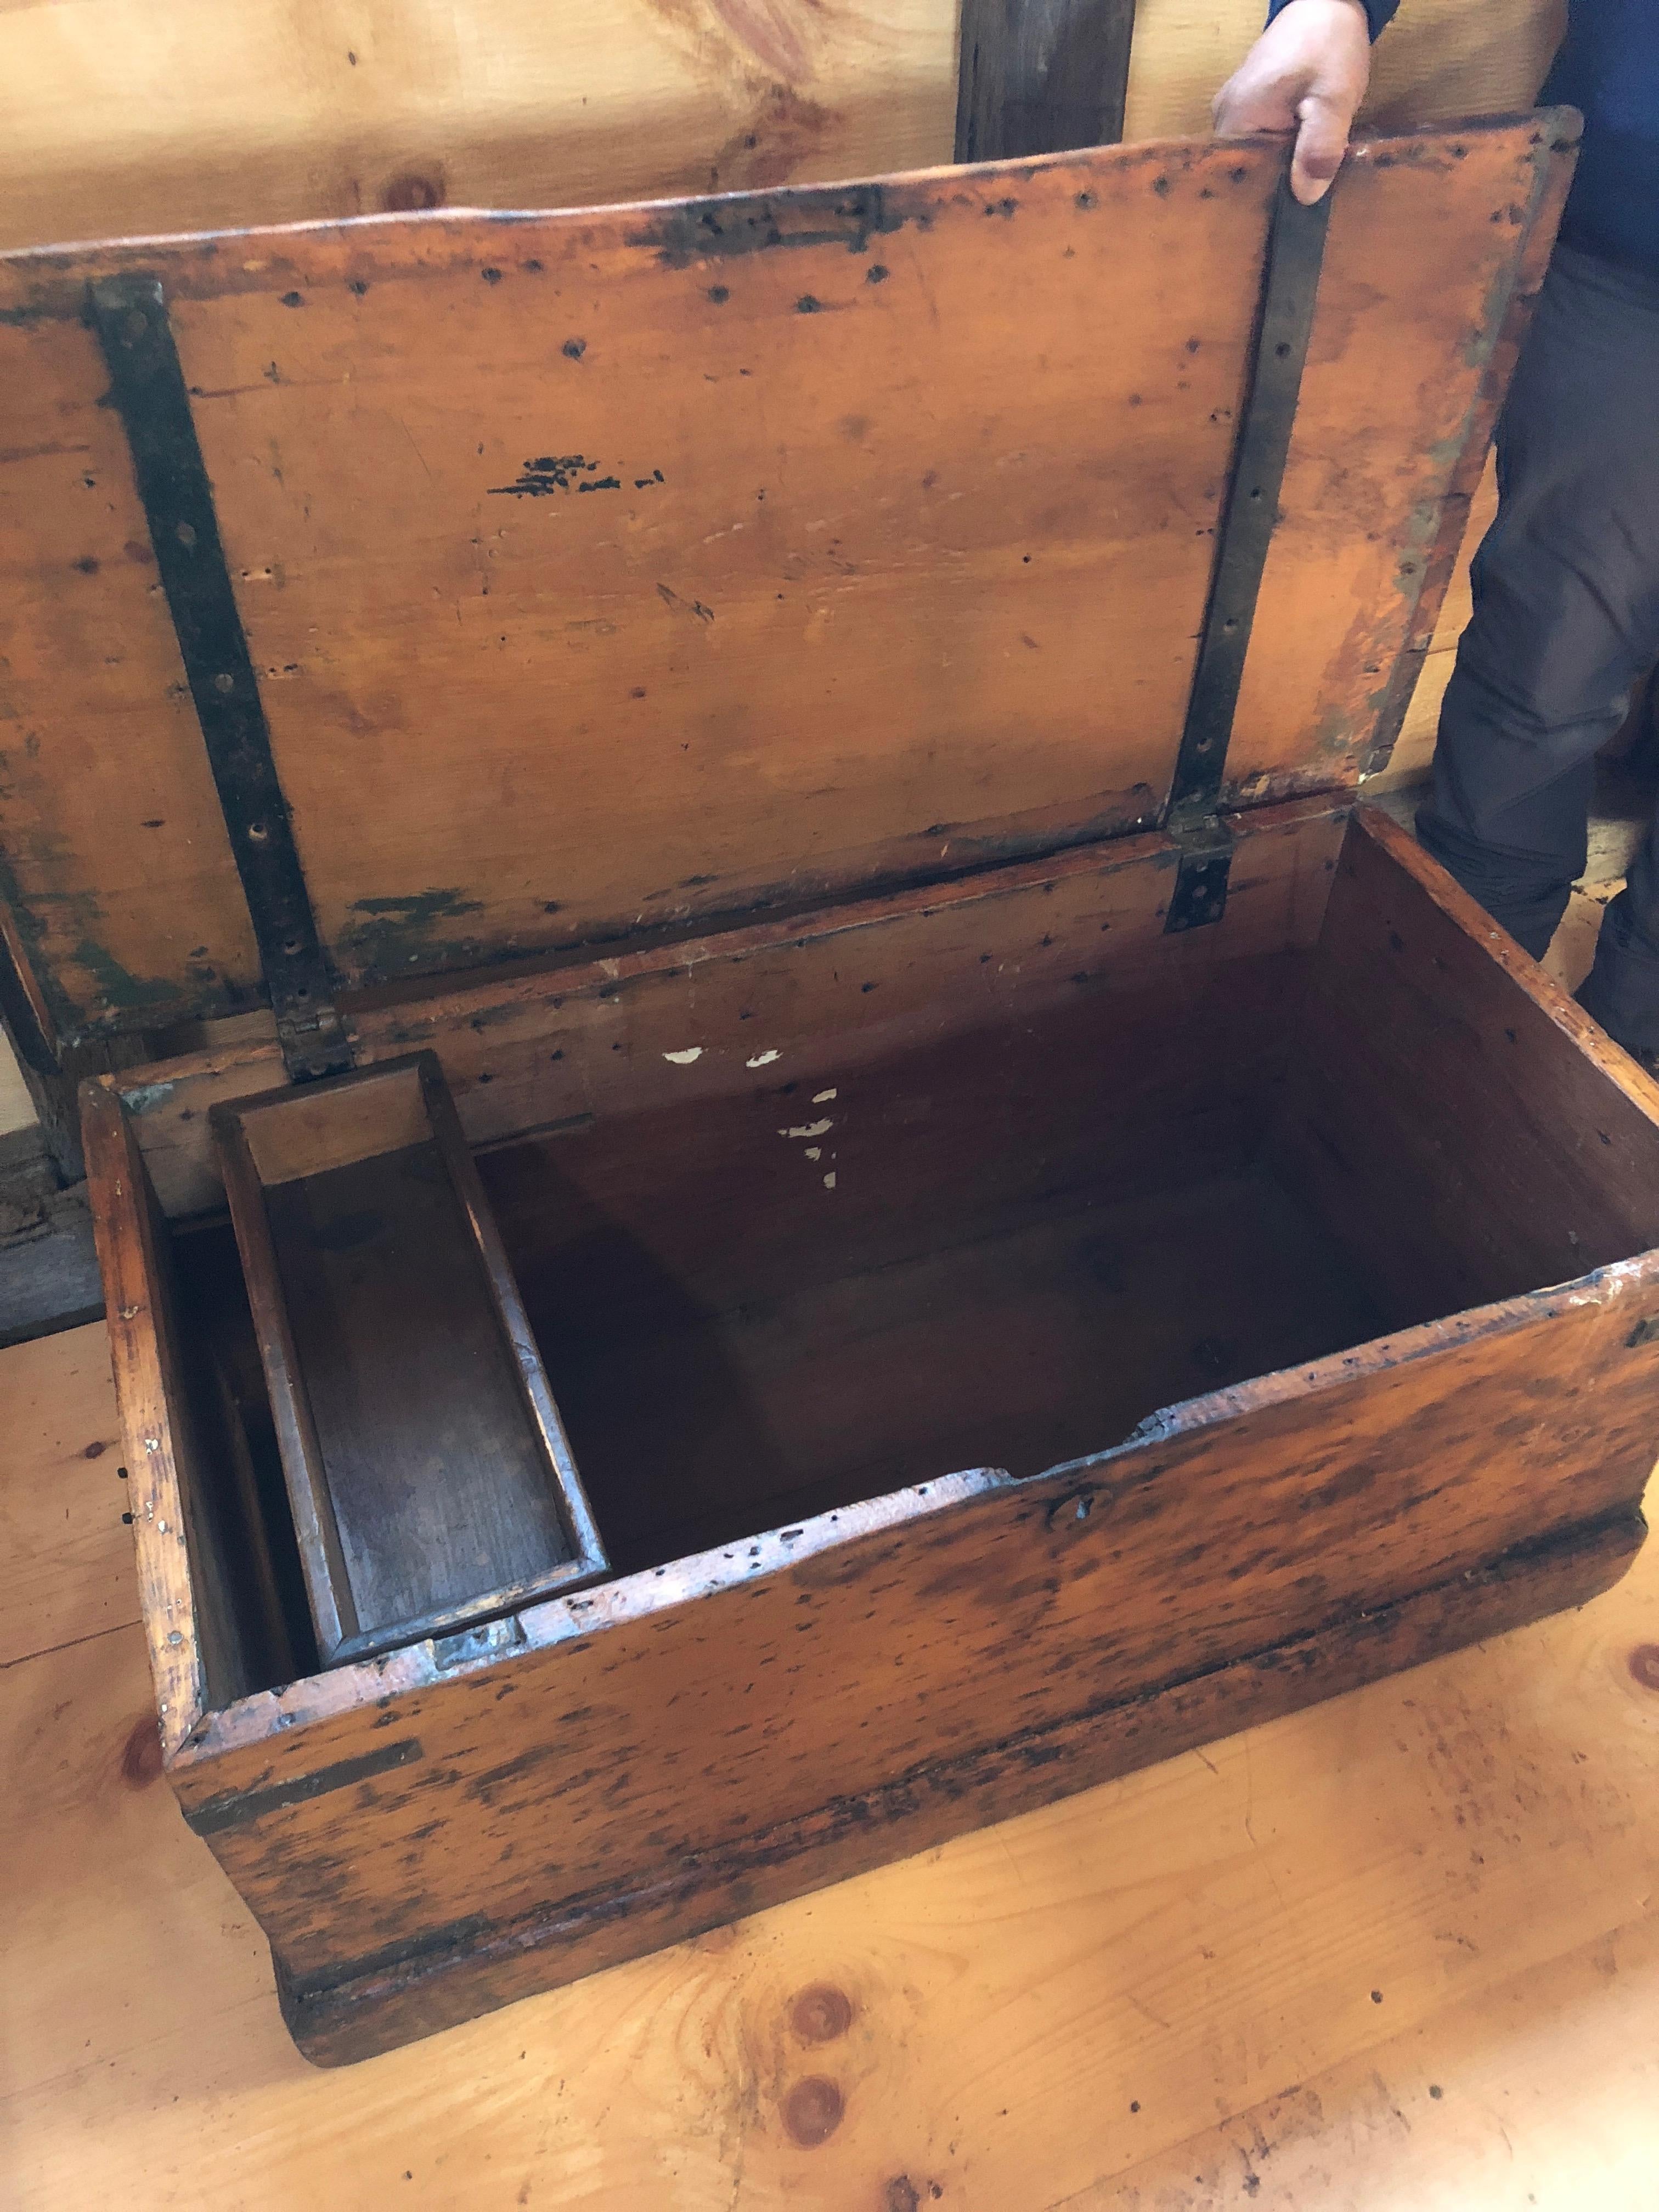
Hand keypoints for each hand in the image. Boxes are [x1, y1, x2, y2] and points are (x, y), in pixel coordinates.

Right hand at [1212, 0, 1372, 206]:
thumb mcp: (1333, 97)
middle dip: (1281, 183)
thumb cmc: (1326, 43)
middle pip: (1249, 171)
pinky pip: (1264, 143)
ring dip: (1285, 167)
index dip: (1272, 198)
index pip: (1243, 179)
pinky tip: (1304, 155)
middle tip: (1312, 195)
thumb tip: (1307, 198)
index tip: (1297, 213)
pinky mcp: (1250, 108)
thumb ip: (1320, 147)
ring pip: (1259, 159)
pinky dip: (1286, 151)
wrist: (1327, 3)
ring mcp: (1235, 113)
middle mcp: (1224, 120)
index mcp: (1234, 119)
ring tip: (1310, 178)